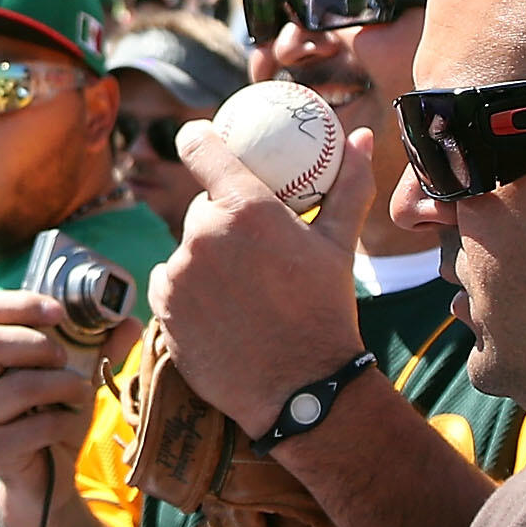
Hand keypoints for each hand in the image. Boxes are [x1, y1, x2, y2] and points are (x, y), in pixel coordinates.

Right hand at [0, 292, 116, 489]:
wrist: (47, 477)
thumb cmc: (54, 415)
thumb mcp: (77, 374)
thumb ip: (100, 347)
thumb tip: (131, 322)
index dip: (20, 302)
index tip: (59, 311)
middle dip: (38, 345)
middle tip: (66, 357)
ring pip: (18, 386)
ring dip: (62, 385)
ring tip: (80, 392)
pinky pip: (35, 425)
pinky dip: (65, 421)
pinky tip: (71, 423)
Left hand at [148, 122, 371, 435]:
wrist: (300, 389)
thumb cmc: (325, 312)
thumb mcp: (339, 245)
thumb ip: (348, 186)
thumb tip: (362, 138)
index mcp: (245, 208)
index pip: (201, 148)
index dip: (197, 137)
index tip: (199, 138)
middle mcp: (203, 235)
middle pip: (200, 208)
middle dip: (220, 219)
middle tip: (249, 244)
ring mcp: (178, 273)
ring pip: (186, 249)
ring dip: (205, 258)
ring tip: (242, 288)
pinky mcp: (162, 308)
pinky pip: (168, 282)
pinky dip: (187, 289)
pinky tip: (220, 309)